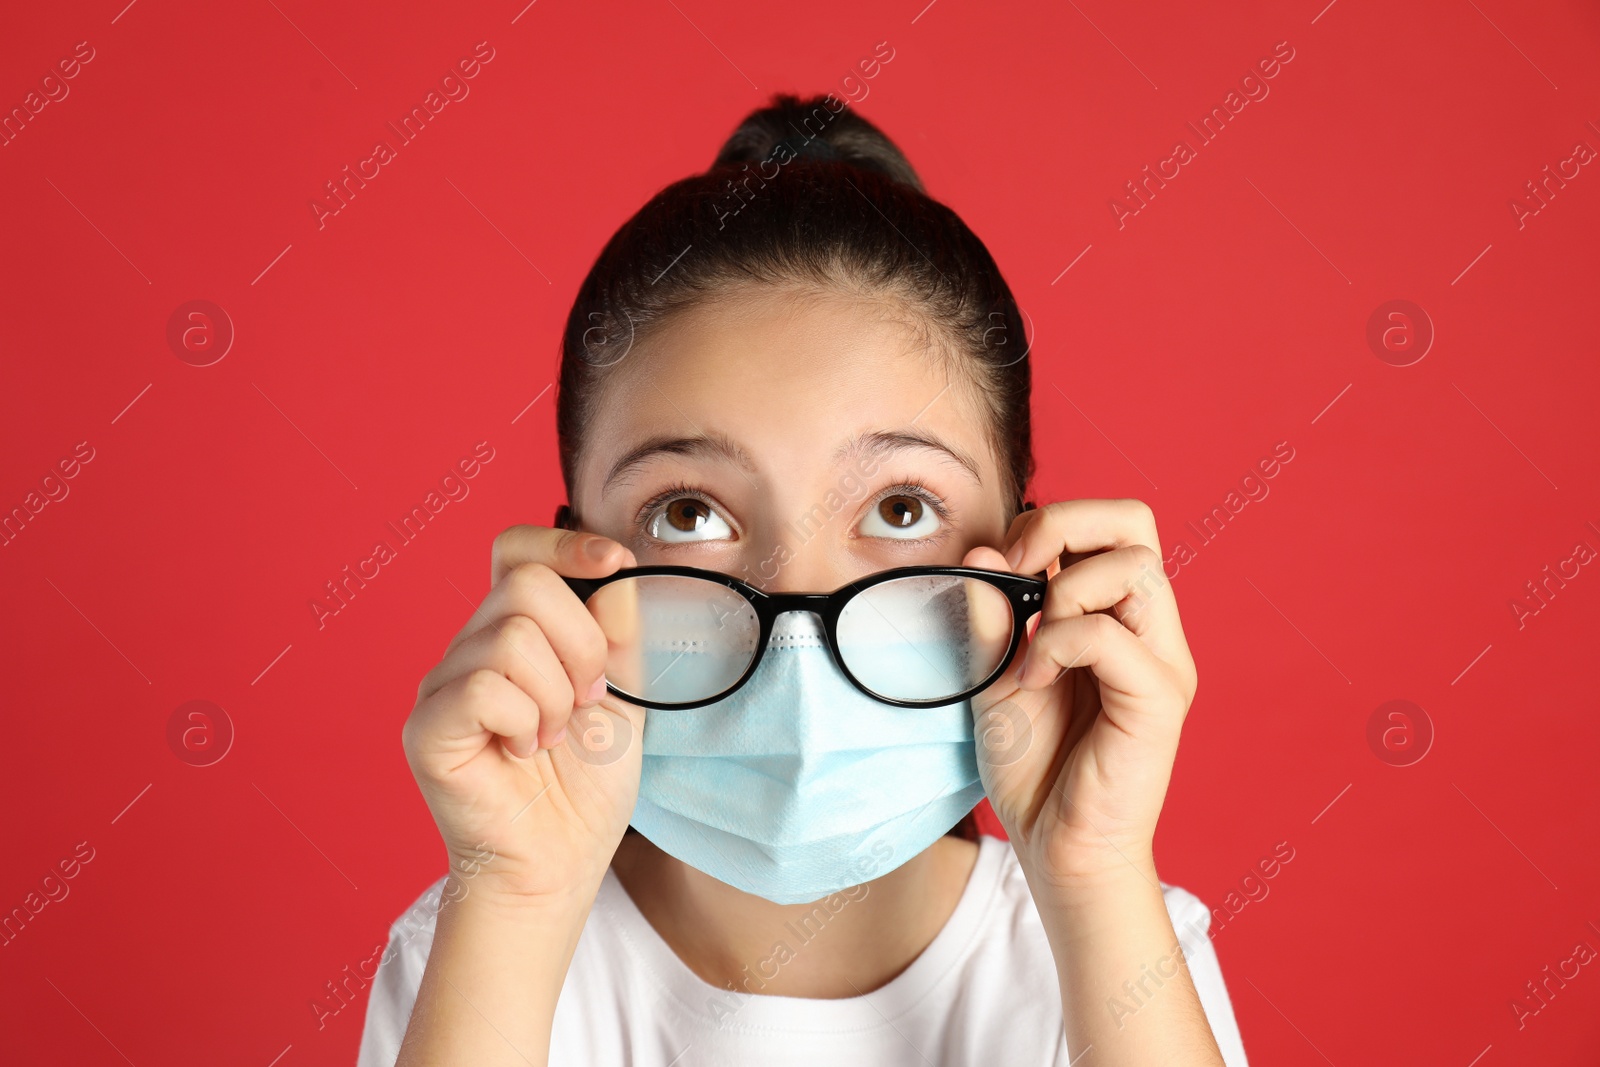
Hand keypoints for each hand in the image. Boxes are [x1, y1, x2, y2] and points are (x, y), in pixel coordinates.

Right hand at [402, 525, 642, 905]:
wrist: (560, 864)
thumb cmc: (585, 786)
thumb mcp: (625, 693)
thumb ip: (619, 630)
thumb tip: (615, 568)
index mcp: (514, 632)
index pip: (517, 549)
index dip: (564, 541)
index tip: (614, 562)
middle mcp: (470, 648)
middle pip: (525, 583)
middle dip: (581, 643)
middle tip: (586, 701)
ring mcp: (442, 685)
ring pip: (510, 637)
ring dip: (555, 695)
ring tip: (552, 738)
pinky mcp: (428, 727)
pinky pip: (483, 687)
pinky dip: (524, 721)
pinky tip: (522, 753)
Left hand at [962, 500, 1197, 888]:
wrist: (1056, 847)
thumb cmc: (1034, 766)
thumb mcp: (992, 676)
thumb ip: (990, 616)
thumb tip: (985, 551)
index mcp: (1116, 614)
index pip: (1110, 522)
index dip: (1049, 522)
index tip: (999, 564)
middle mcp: (1148, 628)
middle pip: (1135, 521)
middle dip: (1063, 525)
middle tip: (1019, 572)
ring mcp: (1160, 661)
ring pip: (1134, 566)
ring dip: (1063, 591)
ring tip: (1031, 645)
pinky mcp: (1157, 700)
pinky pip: (1109, 635)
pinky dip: (1057, 644)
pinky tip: (1033, 679)